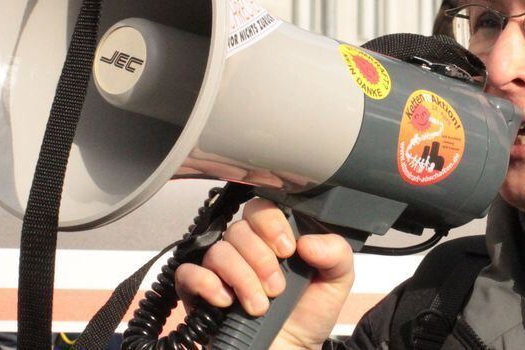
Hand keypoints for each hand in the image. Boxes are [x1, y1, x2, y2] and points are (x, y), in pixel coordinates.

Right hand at [175, 198, 354, 348]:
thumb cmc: (308, 315)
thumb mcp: (335, 281)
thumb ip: (335, 253)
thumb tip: (308, 241)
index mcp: (273, 238)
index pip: (261, 209)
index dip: (271, 224)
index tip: (288, 250)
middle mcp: (244, 249)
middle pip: (239, 230)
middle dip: (261, 260)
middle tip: (277, 288)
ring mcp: (219, 271)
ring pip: (218, 252)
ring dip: (242, 279)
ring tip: (260, 306)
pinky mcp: (199, 293)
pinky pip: (189, 274)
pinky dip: (207, 284)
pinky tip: (226, 301)